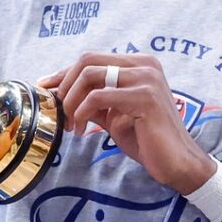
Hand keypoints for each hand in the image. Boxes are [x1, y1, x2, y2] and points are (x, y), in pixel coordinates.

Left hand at [39, 53, 214, 193]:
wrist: (177, 162)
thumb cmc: (147, 140)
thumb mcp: (114, 115)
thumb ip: (93, 101)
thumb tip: (59, 94)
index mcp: (138, 64)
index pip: (91, 59)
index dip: (64, 73)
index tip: (45, 88)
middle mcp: (145, 65)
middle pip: (87, 60)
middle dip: (65, 85)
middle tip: (60, 112)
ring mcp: (147, 78)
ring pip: (90, 75)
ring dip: (72, 101)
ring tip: (72, 124)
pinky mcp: (145, 97)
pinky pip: (99, 97)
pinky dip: (83, 113)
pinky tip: (83, 131)